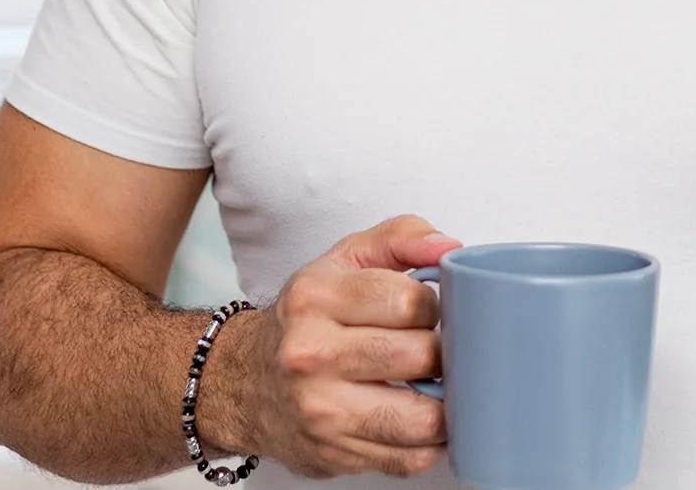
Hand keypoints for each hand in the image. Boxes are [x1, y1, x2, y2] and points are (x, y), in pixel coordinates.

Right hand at [207, 214, 460, 478]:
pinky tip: (419, 417)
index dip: (434, 306)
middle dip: (443, 353)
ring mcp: (321, 412)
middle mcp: (311, 356)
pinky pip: (409, 458)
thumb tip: (448, 247)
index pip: (410, 301)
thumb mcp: (343, 260)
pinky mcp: (335, 455)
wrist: (246, 382)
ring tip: (437, 386)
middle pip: (420, 357)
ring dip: (446, 403)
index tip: (426, 312)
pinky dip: (429, 442)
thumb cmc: (306, 318)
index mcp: (315, 299)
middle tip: (435, 349)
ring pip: (421, 418)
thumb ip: (400, 237)